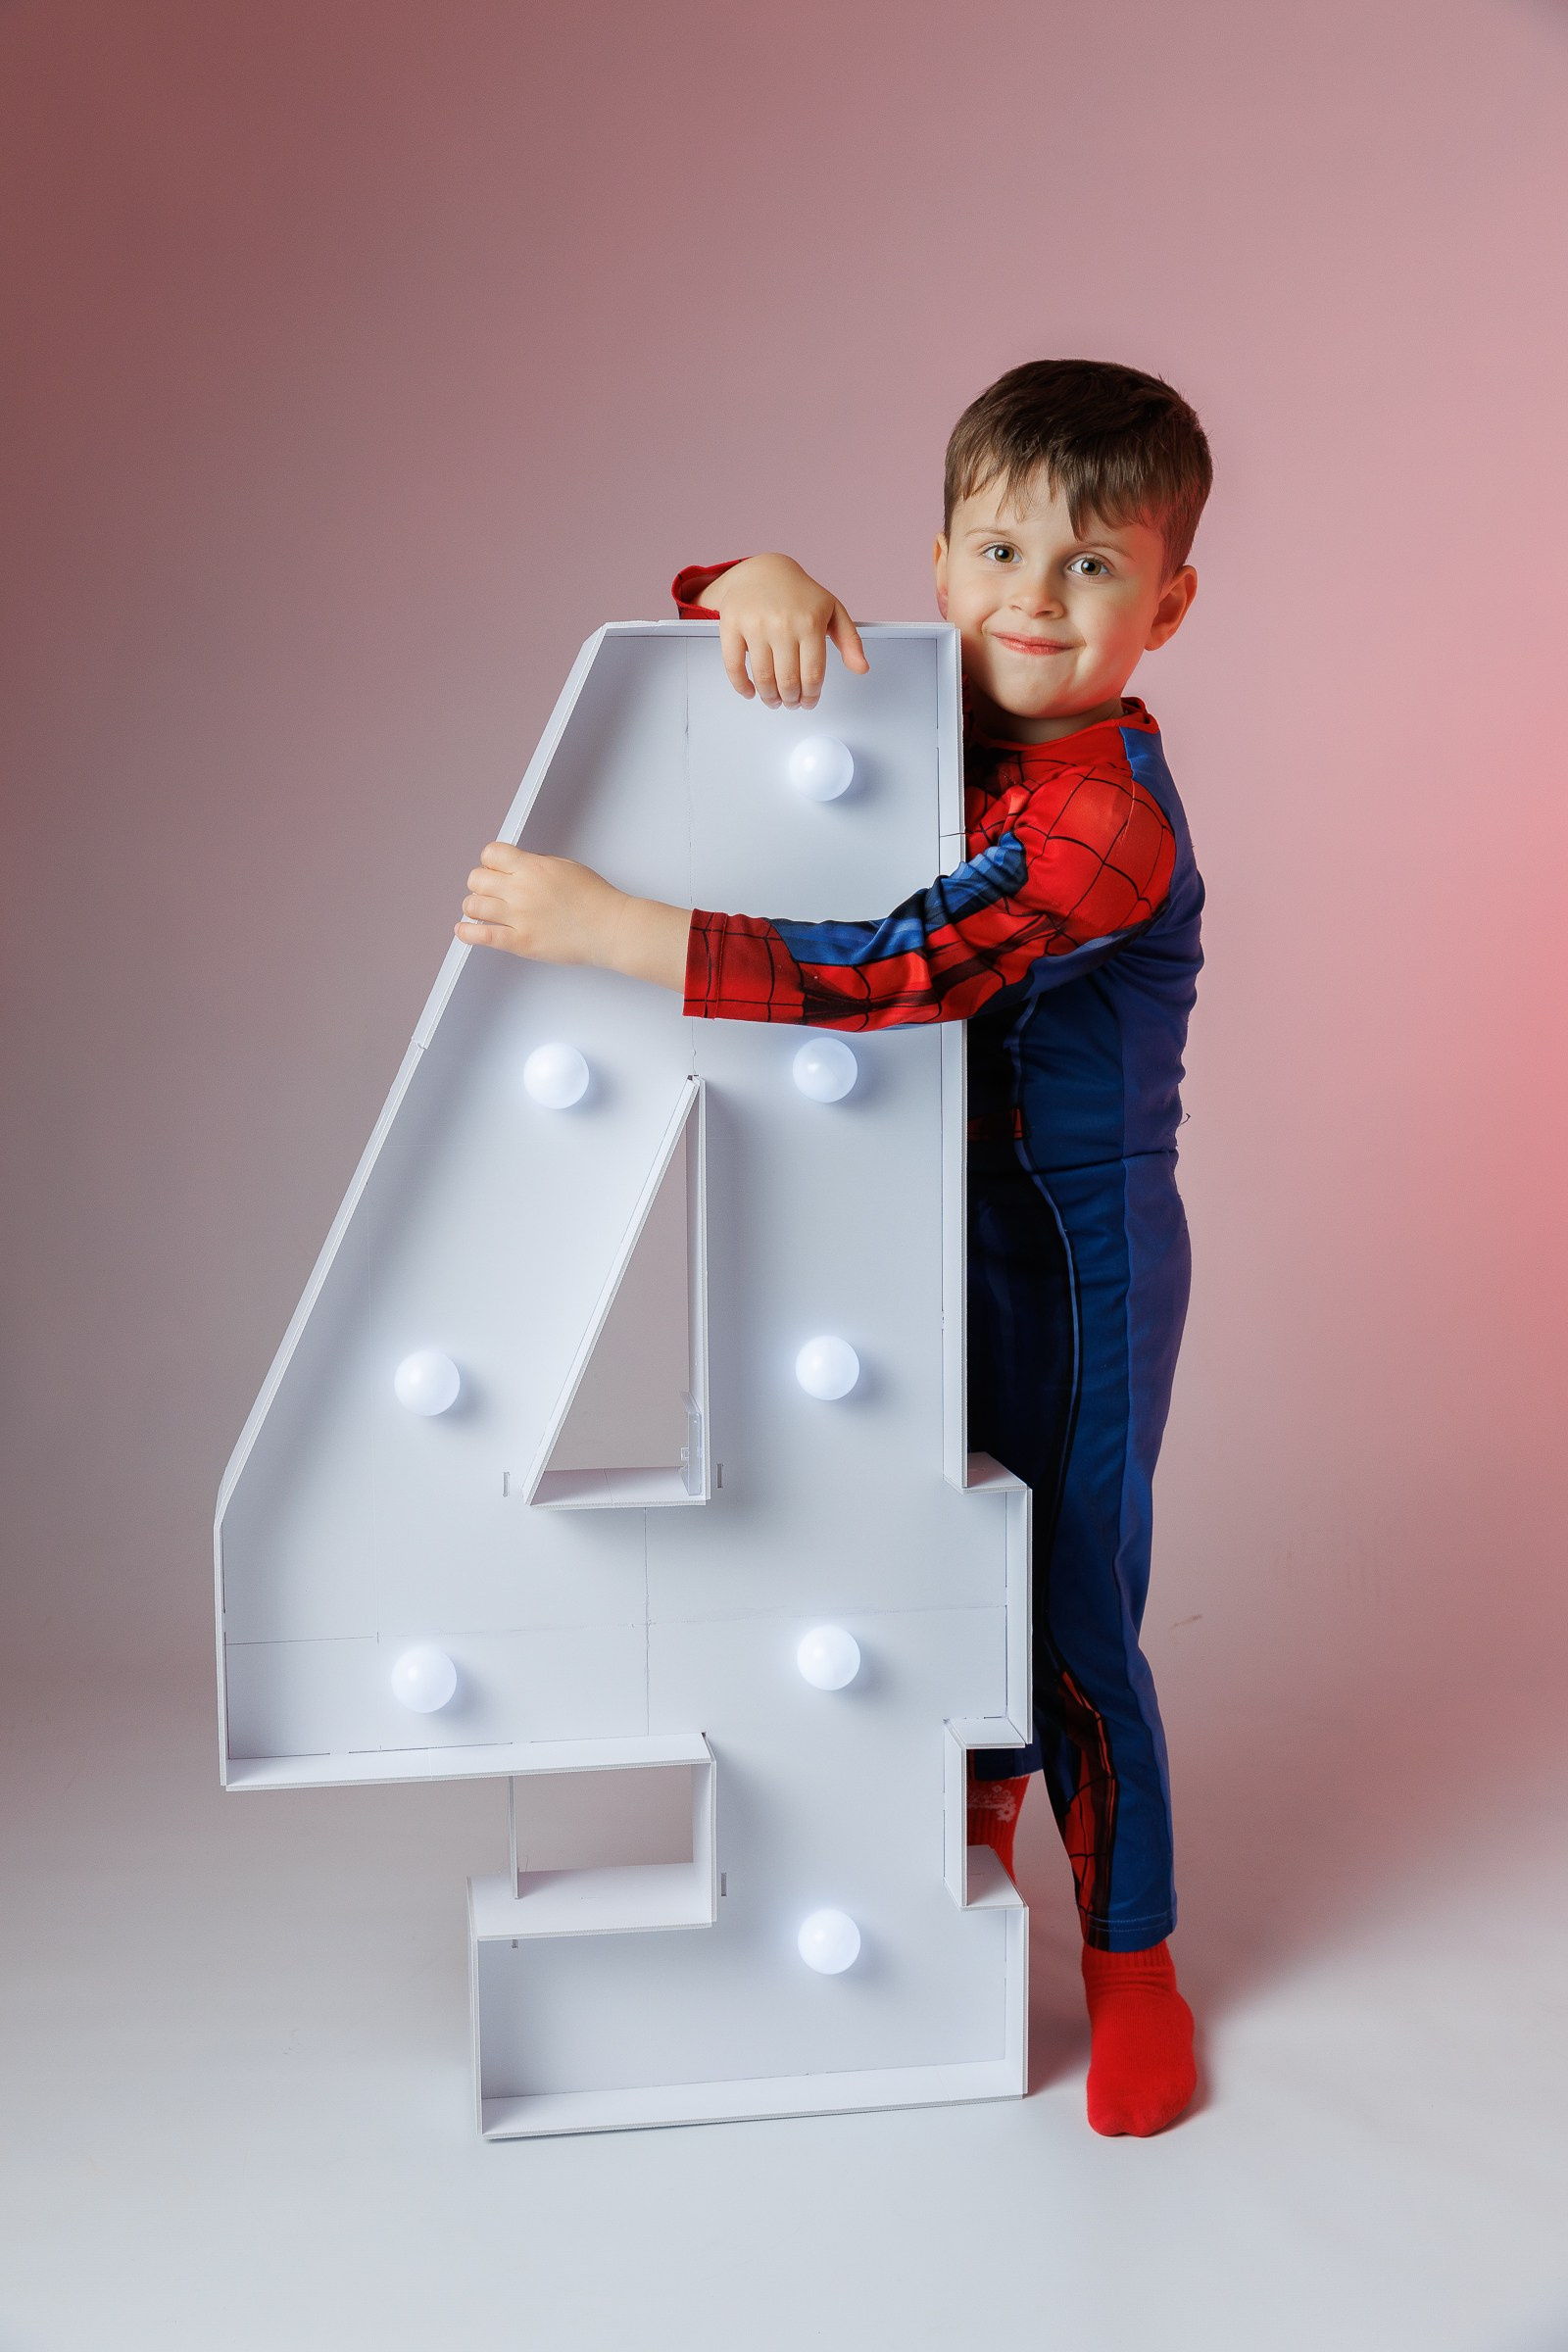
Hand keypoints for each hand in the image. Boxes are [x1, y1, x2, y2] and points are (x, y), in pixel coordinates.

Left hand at [457, 844, 621, 964]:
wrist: (610, 927)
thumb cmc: (595, 899)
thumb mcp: (566, 866)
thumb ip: (537, 864)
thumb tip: (516, 865)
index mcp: (532, 868)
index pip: (491, 854)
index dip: (490, 861)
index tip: (494, 869)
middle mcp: (521, 890)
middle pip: (477, 879)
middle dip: (481, 883)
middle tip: (489, 891)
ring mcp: (519, 917)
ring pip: (473, 905)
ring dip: (474, 907)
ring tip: (481, 911)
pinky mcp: (521, 942)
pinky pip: (481, 936)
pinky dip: (467, 932)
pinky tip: (464, 930)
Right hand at [703, 553, 868, 708]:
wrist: (764, 571)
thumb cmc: (800, 594)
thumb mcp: (833, 611)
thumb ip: (850, 641)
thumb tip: (861, 669)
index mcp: (810, 622)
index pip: (813, 675)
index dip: (811, 696)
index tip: (808, 701)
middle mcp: (783, 624)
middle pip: (788, 682)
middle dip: (791, 700)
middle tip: (791, 702)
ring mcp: (755, 624)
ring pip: (763, 678)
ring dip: (770, 698)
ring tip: (774, 700)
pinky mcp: (731, 624)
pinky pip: (734, 665)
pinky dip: (741, 686)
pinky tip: (750, 692)